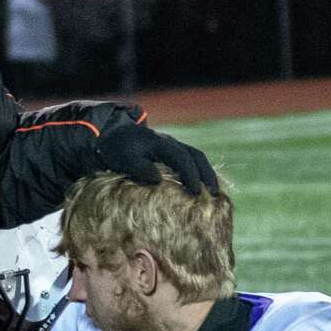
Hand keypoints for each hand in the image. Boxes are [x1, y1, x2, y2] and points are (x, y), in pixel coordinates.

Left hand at [94, 126, 217, 195]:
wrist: (115, 136)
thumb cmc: (119, 150)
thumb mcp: (124, 159)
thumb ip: (139, 168)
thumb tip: (157, 180)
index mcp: (161, 143)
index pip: (181, 158)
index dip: (190, 174)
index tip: (196, 192)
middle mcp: (171, 143)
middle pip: (196, 156)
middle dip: (206, 174)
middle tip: (214, 194)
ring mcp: (173, 147)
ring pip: (197, 157)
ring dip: (206, 174)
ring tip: (215, 193)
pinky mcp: (172, 154)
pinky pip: (192, 161)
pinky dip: (200, 173)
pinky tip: (204, 187)